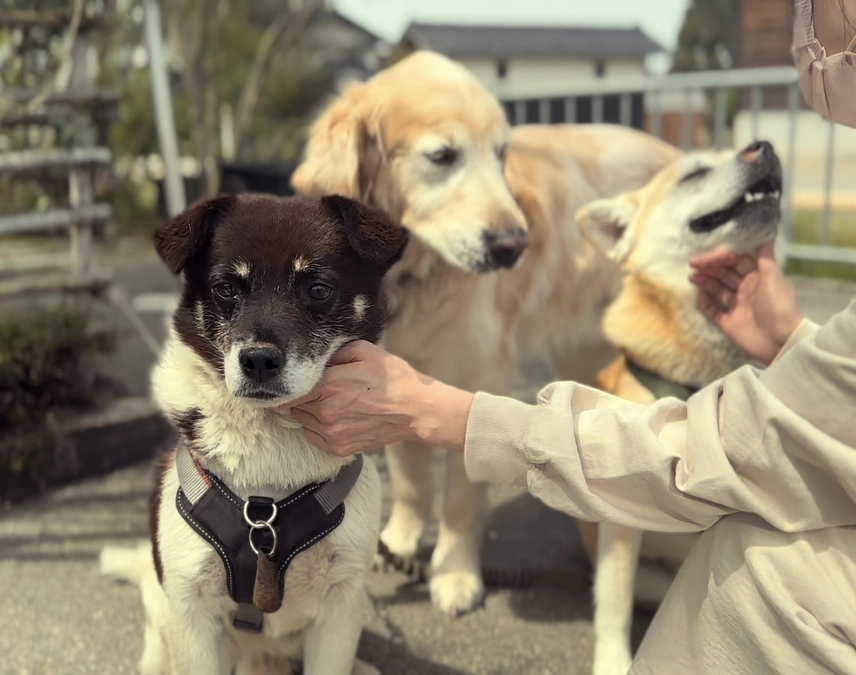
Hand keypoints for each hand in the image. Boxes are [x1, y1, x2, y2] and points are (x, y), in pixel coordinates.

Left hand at [279, 341, 473, 455]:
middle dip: (299, 397)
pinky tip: (333, 417)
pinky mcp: (339, 448)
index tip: (282, 382)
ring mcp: (332, 433)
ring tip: (326, 402)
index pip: (290, 390)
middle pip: (293, 406)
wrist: (416, 411)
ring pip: (302, 422)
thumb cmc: (393, 378)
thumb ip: (334, 353)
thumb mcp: (364, 351)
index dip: (284, 386)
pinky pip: (314, 437)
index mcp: (329, 386)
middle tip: (311, 389)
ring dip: (307, 412)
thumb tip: (314, 357)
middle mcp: (326, 412)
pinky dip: (317, 427)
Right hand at [689, 243, 802, 364]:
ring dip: (705, 282)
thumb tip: (767, 237)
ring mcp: (737, 306)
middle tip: (693, 266)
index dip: (719, 258)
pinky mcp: (729, 322)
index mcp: (757, 277)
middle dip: (709, 268)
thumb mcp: (774, 278)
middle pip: (724, 274)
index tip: (703, 259)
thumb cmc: (778, 306)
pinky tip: (699, 296)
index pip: (735, 262)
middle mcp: (746, 289)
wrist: (780, 341)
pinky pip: (713, 310)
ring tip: (692, 278)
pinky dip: (705, 303)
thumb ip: (766, 259)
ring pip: (717, 290)